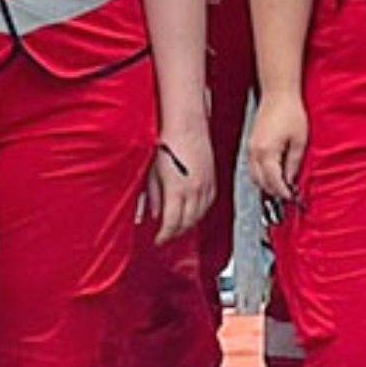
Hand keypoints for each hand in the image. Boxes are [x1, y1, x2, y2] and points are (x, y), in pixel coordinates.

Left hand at [147, 126, 216, 242]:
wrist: (187, 126)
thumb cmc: (168, 143)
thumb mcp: (152, 173)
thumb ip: (154, 196)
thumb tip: (153, 212)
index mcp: (177, 190)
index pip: (172, 223)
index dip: (164, 236)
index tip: (158, 240)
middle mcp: (194, 190)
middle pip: (188, 222)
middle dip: (176, 233)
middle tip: (167, 236)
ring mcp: (206, 185)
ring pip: (200, 214)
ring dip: (189, 224)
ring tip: (179, 227)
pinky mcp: (212, 179)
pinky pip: (209, 203)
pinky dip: (200, 212)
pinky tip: (194, 212)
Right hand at [246, 92, 306, 204]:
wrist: (278, 94)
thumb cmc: (290, 111)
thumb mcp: (300, 140)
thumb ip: (295, 162)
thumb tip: (292, 178)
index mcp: (267, 152)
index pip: (273, 181)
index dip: (283, 192)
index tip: (291, 197)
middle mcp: (255, 152)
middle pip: (260, 182)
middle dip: (274, 190)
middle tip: (288, 193)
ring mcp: (250, 148)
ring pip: (254, 175)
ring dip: (266, 183)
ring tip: (282, 185)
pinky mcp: (251, 143)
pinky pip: (253, 166)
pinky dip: (262, 173)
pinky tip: (274, 172)